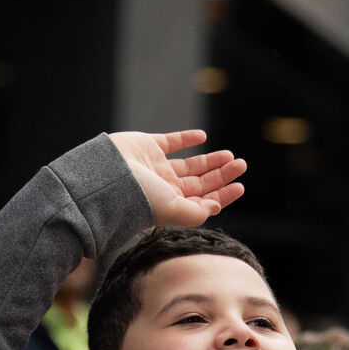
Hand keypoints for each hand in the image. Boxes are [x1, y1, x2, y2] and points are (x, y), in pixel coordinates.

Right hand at [108, 130, 246, 226]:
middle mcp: (165, 188)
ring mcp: (156, 167)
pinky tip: (202, 137)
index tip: (240, 186)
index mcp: (171, 205)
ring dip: (210, 160)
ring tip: (229, 155)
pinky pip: (172, 141)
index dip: (222, 195)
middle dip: (221, 175)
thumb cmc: (138, 198)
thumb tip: (215, 207)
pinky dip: (187, 138)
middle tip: (241, 165)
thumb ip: (195, 213)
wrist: (108, 176)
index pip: (202, 201)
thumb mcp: (172, 210)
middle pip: (200, 182)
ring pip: (190, 164)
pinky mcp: (148, 147)